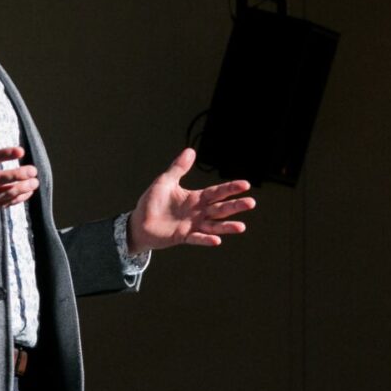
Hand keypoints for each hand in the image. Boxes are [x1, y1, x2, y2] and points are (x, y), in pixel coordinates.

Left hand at [127, 148, 255, 252]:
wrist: (139, 222)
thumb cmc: (152, 202)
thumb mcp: (165, 181)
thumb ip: (178, 168)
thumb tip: (191, 150)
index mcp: (195, 198)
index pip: (217, 192)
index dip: (230, 188)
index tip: (246, 184)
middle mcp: (198, 212)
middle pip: (220, 208)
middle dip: (235, 206)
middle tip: (251, 203)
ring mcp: (192, 225)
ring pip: (213, 225)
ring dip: (227, 226)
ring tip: (241, 227)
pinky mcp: (183, 236)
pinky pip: (197, 238)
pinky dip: (206, 239)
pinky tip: (217, 240)